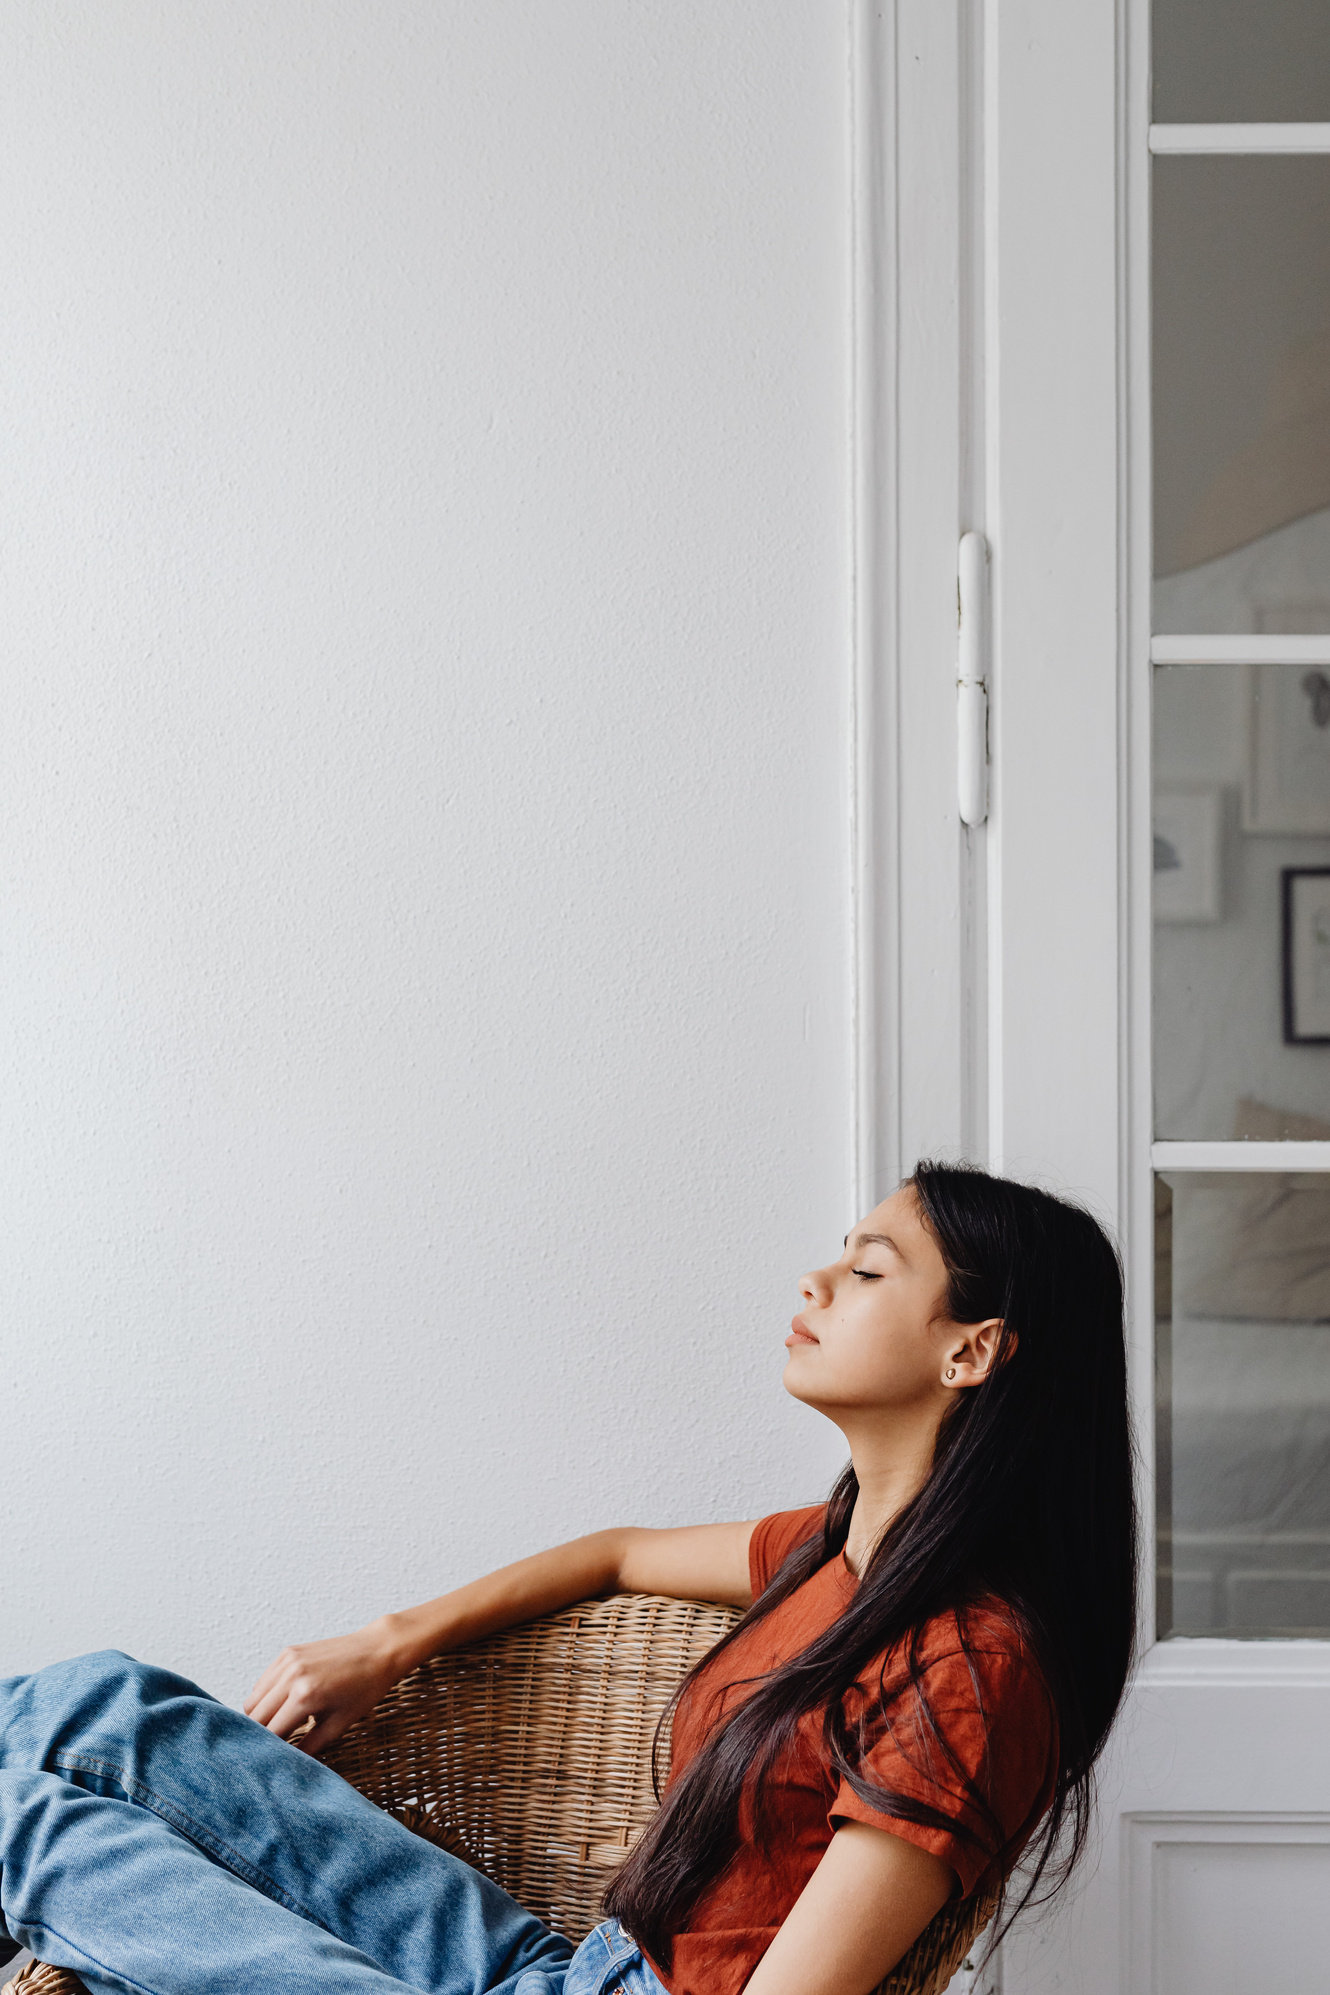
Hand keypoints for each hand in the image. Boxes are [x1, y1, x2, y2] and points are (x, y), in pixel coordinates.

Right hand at [243, 1618, 410, 1753]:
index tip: (270, 1763)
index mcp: (305, 1697)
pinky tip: (284, 1705)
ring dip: (260, 1718)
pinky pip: (262, 1683)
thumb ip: (308, 1748)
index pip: (270, 1733)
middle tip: (274, 1747)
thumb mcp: (338, 1725)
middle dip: (261, 1736)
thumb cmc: (364, 1689)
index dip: (268, 1752)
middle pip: (255, 1718)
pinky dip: (265, 1698)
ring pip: (252, 1700)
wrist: (377, 1650)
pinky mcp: (287, 1653)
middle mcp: (291, 1676)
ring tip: (281, 1725)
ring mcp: (287, 1662)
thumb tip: (286, 1766)